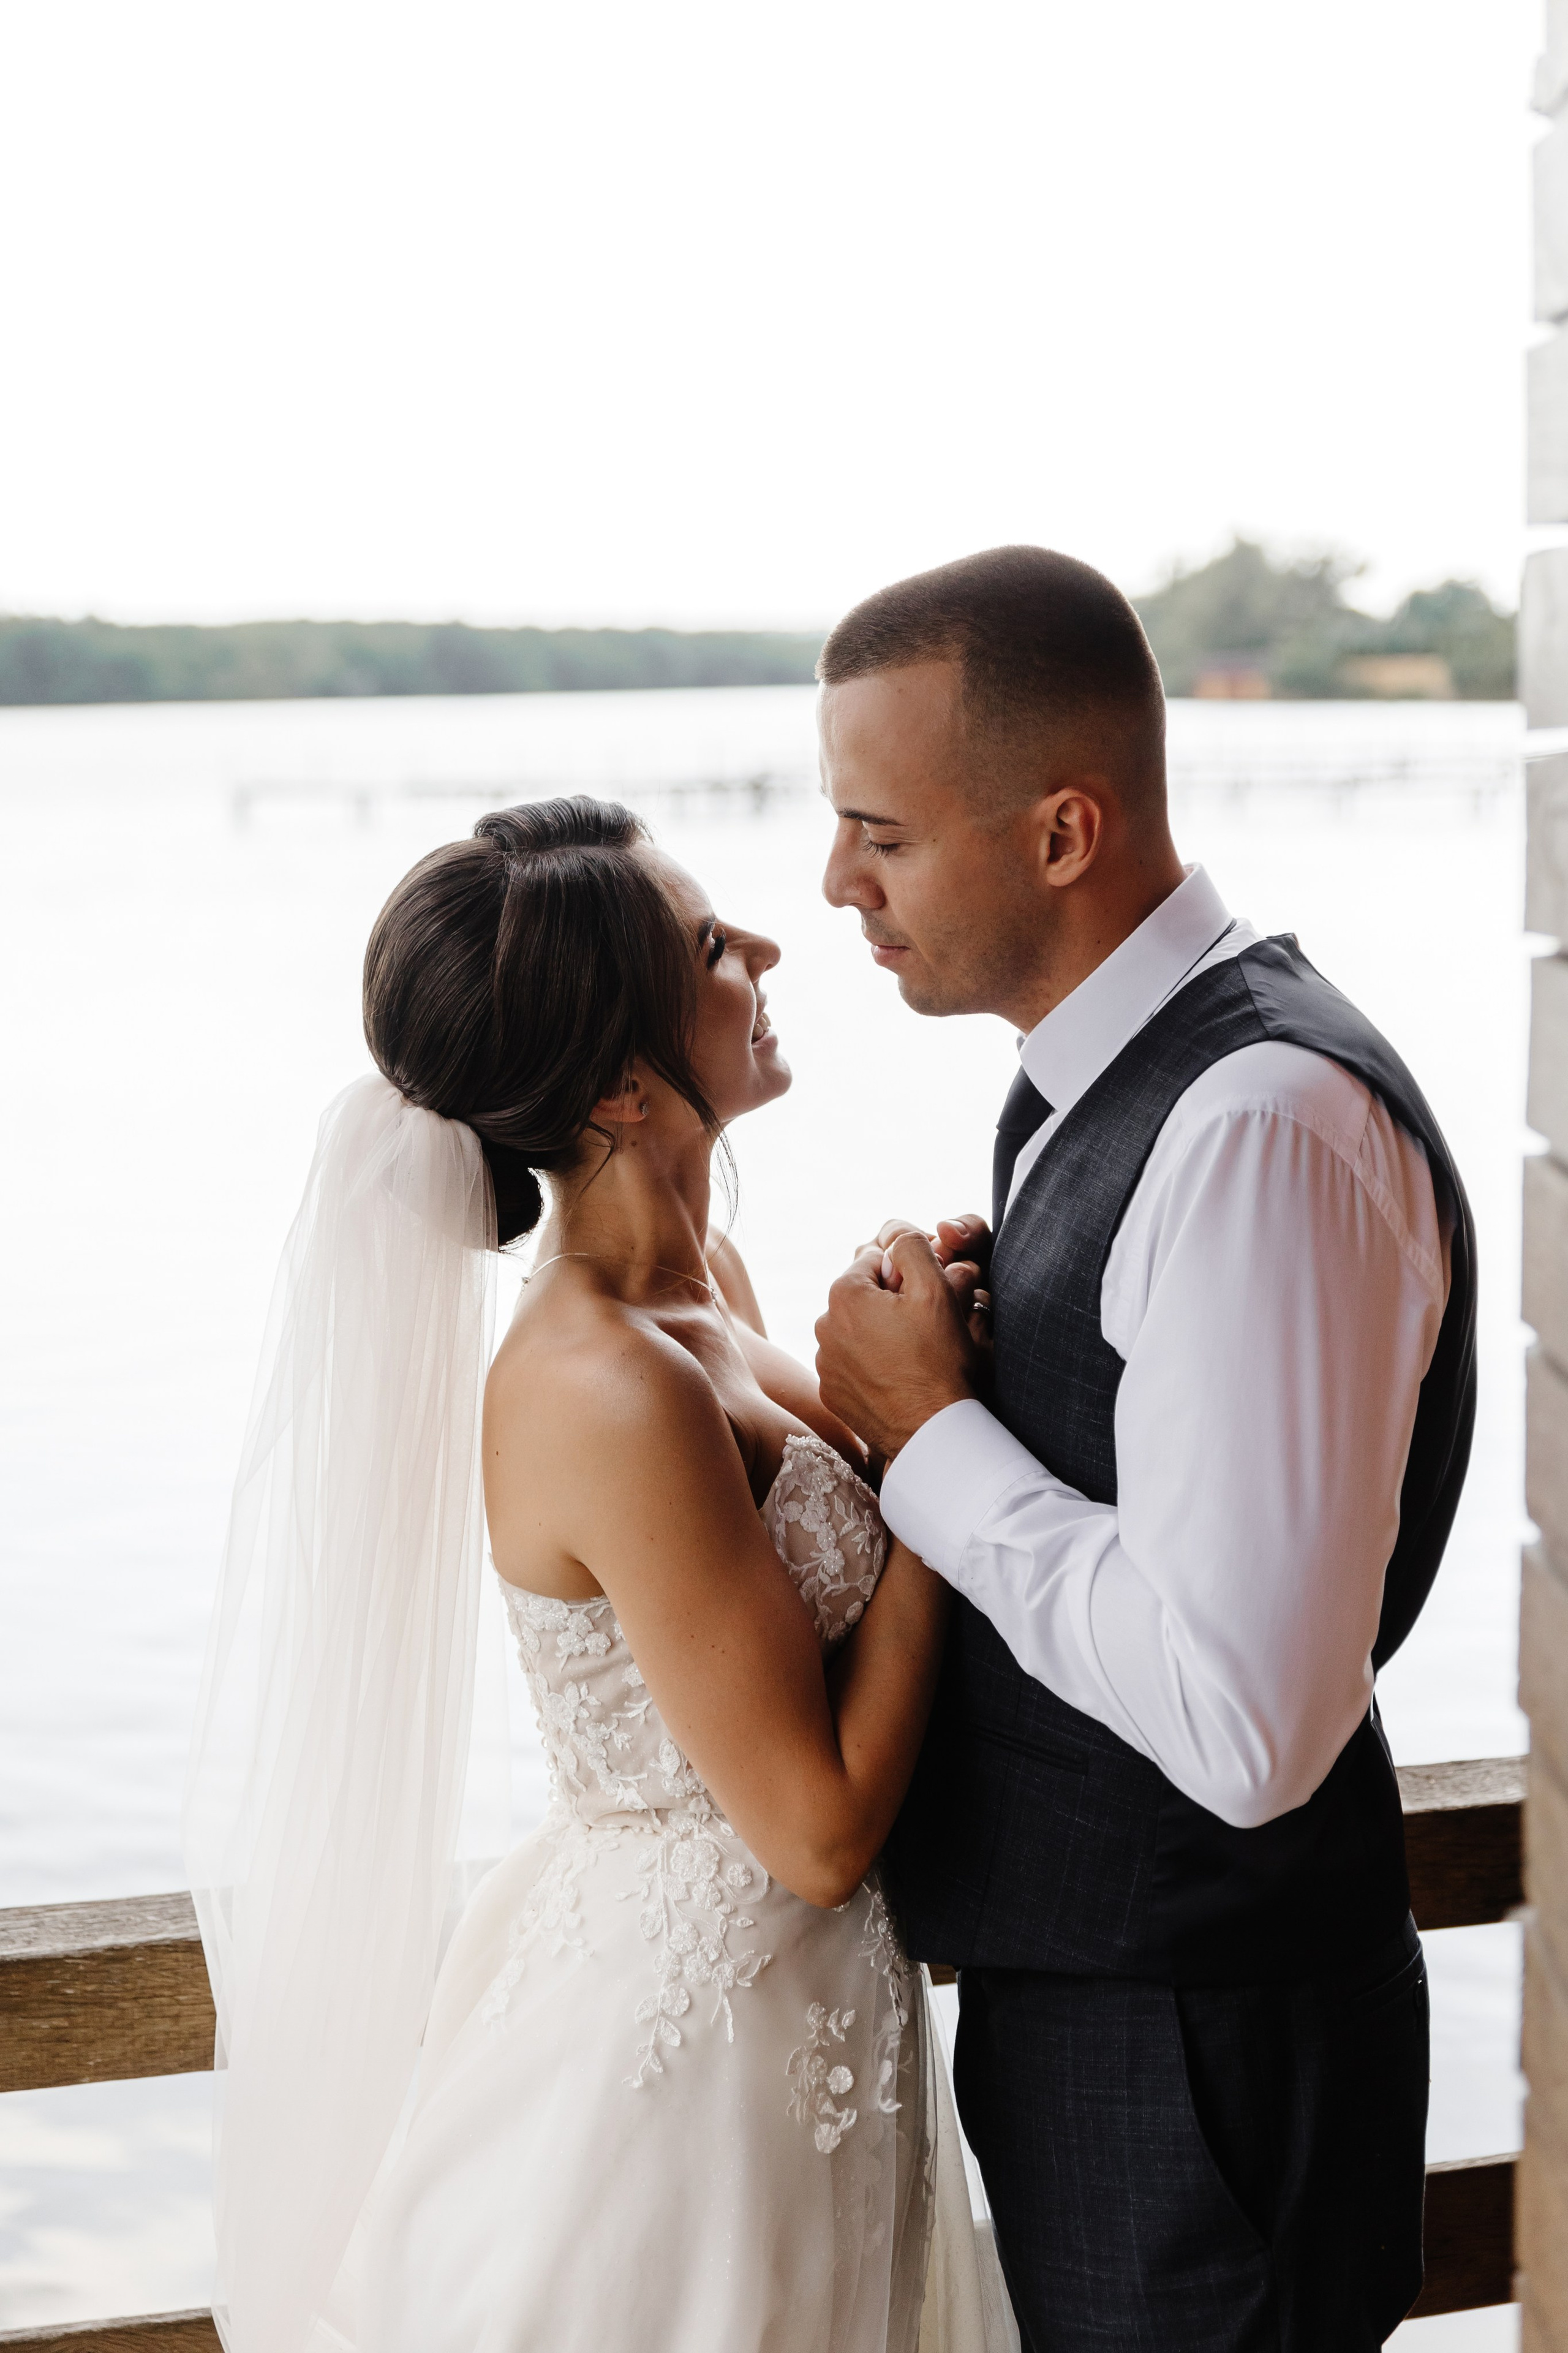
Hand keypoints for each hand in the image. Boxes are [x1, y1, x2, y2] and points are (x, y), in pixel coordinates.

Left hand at [815, 1231, 984, 1461]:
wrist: (932, 1433)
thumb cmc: (938, 1362)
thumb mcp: (935, 1291)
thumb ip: (912, 1247)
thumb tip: (894, 1233)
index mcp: (843, 1294)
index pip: (876, 1259)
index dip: (907, 1273)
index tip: (926, 1298)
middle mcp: (824, 1326)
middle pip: (864, 1295)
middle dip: (891, 1302)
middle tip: (924, 1327)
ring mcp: (825, 1363)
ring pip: (857, 1329)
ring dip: (881, 1331)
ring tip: (912, 1354)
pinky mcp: (832, 1393)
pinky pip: (851, 1363)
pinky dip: (872, 1363)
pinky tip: (898, 1376)